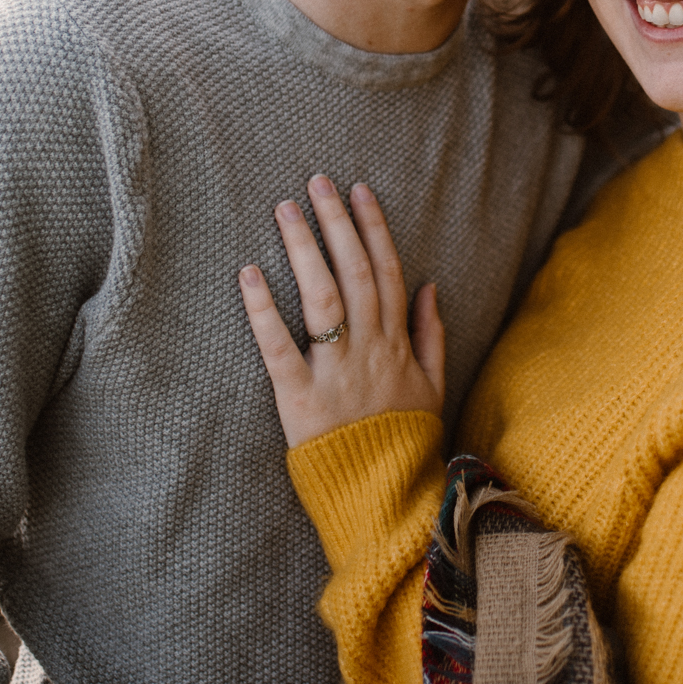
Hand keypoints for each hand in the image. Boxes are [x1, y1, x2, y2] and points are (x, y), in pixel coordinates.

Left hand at [238, 176, 445, 447]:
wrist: (388, 501)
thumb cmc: (405, 444)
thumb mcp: (435, 388)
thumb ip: (432, 335)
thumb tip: (429, 284)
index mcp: (398, 344)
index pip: (386, 270)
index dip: (373, 227)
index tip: (358, 190)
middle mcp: (369, 350)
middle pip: (353, 271)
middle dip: (335, 222)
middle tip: (316, 182)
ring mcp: (335, 373)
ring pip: (321, 297)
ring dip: (302, 248)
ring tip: (284, 210)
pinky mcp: (299, 399)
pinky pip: (278, 347)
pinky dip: (262, 310)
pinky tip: (247, 274)